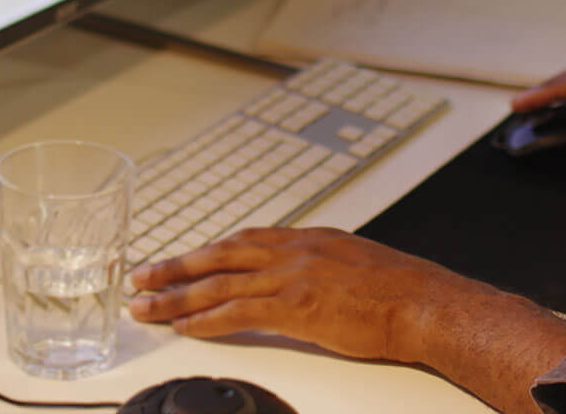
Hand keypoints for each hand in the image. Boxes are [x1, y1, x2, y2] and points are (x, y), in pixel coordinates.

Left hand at [127, 226, 478, 362]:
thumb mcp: (354, 264)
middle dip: (175, 266)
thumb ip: (323, 268)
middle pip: (218, 255)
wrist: (424, 302)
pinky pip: (237, 312)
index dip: (207, 252)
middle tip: (141, 275)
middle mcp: (293, 251)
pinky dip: (206, 320)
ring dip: (176, 296)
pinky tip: (184, 327)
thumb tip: (308, 283)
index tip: (182, 260)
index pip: (243, 240)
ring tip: (146, 307)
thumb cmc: (400, 290)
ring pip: (218, 283)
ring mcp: (291, 276)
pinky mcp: (294, 306)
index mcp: (307, 239)